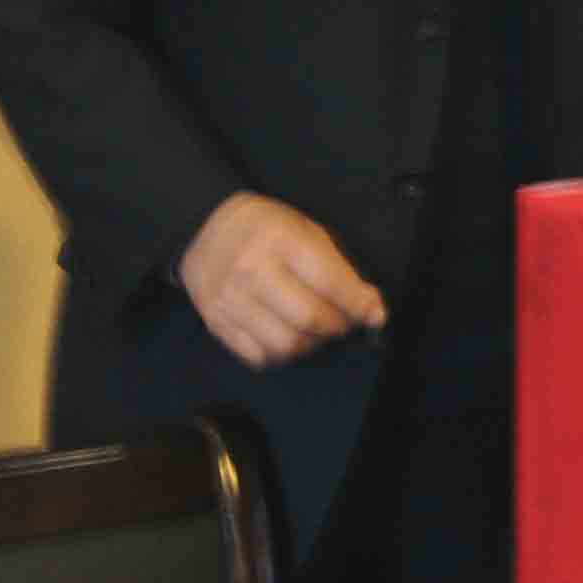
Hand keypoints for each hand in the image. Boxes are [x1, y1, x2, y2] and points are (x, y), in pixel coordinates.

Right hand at [178, 193, 386, 368]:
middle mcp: (252, 270)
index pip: (329, 282)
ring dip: (311, 344)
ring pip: (284, 344)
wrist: (207, 226)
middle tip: (342, 320)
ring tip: (315, 330)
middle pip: (309, 318)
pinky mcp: (216, 321)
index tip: (374, 314)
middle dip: (337, 325)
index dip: (358, 304)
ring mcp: (230, 299)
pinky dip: (281, 354)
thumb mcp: (306, 230)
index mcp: (280, 239)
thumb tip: (370, 306)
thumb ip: (338, 268)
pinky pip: (257, 356)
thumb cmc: (265, 228)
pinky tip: (287, 336)